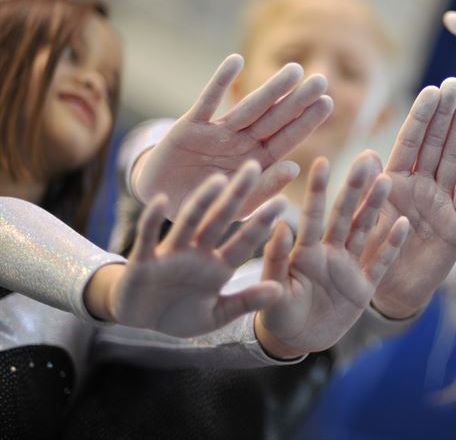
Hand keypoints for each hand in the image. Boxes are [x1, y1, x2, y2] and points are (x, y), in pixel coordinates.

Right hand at [104, 161, 286, 336]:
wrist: (138, 322)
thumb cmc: (180, 314)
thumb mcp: (218, 314)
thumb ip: (246, 302)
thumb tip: (279, 291)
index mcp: (219, 266)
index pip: (244, 241)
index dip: (261, 223)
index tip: (283, 201)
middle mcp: (198, 253)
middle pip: (220, 220)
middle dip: (237, 196)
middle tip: (254, 167)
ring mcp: (171, 254)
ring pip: (189, 222)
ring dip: (202, 201)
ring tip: (218, 180)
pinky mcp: (143, 259)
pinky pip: (148, 235)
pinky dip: (152, 219)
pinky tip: (161, 200)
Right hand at [134, 54, 332, 218]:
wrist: (162, 205)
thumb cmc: (207, 206)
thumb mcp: (238, 204)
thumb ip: (265, 188)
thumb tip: (296, 166)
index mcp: (257, 162)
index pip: (287, 139)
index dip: (307, 121)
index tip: (328, 102)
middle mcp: (241, 143)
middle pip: (274, 119)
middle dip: (297, 100)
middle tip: (321, 78)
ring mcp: (217, 133)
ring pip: (248, 107)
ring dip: (271, 89)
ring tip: (295, 69)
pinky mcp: (189, 127)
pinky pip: (207, 101)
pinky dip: (220, 81)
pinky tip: (236, 61)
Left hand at [255, 154, 408, 357]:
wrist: (296, 340)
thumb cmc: (277, 313)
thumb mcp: (272, 289)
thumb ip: (276, 259)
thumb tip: (281, 225)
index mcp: (305, 252)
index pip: (312, 216)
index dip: (317, 190)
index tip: (321, 160)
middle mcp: (329, 252)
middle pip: (344, 216)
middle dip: (354, 189)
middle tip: (365, 159)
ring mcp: (349, 268)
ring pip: (365, 232)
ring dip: (376, 208)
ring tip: (388, 180)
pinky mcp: (364, 288)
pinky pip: (380, 264)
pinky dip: (392, 245)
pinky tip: (404, 223)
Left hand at [368, 78, 455, 318]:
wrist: (389, 293)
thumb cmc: (370, 255)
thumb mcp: (363, 220)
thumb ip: (366, 188)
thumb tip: (366, 153)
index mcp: (395, 181)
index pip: (410, 141)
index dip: (421, 115)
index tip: (432, 88)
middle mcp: (421, 186)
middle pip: (435, 144)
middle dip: (445, 114)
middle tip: (455, 84)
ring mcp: (441, 203)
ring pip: (452, 161)